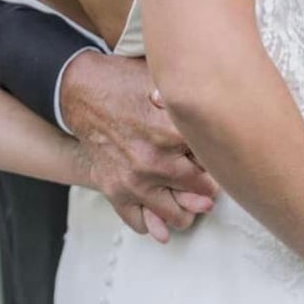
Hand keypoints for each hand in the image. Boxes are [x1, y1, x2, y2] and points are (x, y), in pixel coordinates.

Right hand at [59, 52, 218, 242]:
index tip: (221, 157)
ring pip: (177, 217)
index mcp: (171, 132)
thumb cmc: (126, 82)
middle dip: (210, 187)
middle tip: (210, 181)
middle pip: (202, 192)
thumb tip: (222, 102)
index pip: (214, 160)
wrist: (81, 91)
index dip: (221, 159)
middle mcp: (155, 161)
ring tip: (191, 201)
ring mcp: (135, 181)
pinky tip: (161, 206)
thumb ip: (191, 97)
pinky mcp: (115, 191)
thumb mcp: (164, 81)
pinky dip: (154, 221)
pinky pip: (141, 222)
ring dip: (187, 211)